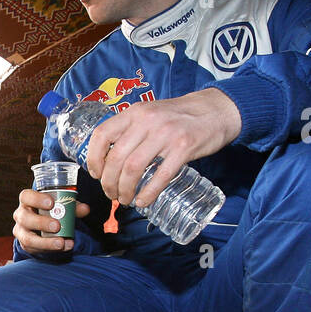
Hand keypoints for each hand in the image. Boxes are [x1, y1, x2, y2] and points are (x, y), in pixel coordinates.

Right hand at [12, 189, 89, 253]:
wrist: (45, 226)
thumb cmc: (52, 210)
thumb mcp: (62, 205)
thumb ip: (73, 206)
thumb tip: (85, 209)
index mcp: (27, 200)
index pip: (26, 196)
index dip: (36, 199)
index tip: (51, 203)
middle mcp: (21, 215)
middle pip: (25, 218)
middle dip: (41, 223)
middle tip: (57, 226)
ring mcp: (21, 231)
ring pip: (28, 238)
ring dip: (45, 242)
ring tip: (61, 243)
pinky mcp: (25, 244)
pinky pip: (34, 249)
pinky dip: (49, 249)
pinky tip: (64, 247)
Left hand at [83, 88, 240, 206]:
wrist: (216, 110)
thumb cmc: (179, 116)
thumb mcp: (150, 114)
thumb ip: (131, 130)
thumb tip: (109, 158)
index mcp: (135, 113)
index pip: (102, 135)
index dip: (94, 158)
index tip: (96, 174)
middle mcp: (147, 121)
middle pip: (116, 158)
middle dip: (109, 182)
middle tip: (111, 194)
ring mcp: (166, 134)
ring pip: (133, 168)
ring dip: (125, 190)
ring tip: (126, 199)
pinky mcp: (184, 148)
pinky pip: (160, 176)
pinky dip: (148, 193)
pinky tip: (144, 201)